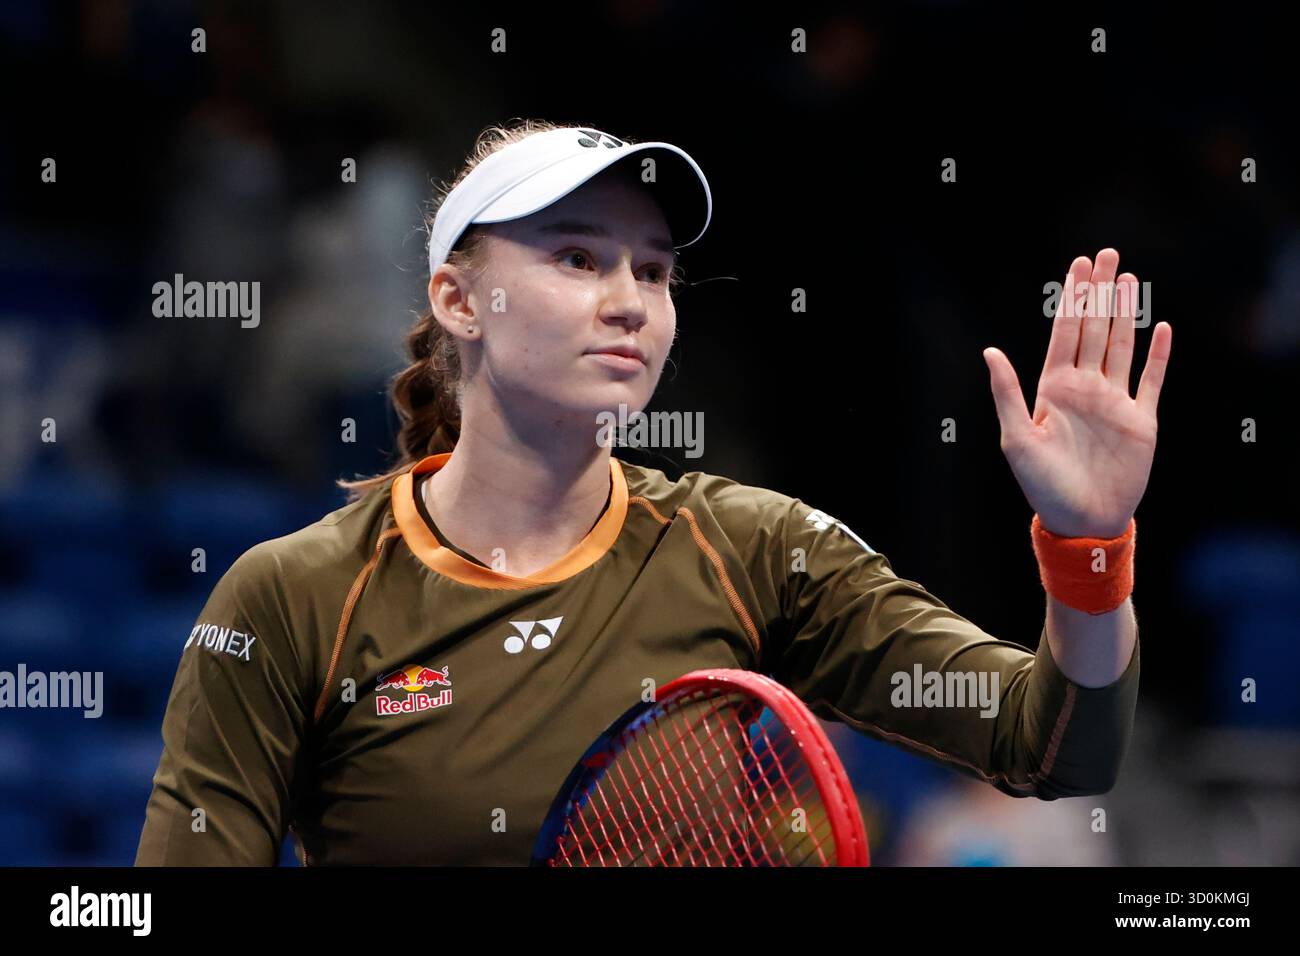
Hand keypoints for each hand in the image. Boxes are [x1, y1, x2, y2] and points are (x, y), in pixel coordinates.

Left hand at [983, 248, 1171, 537]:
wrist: (1081, 521)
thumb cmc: (1042, 486)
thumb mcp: (1016, 439)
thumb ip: (1007, 392)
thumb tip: (989, 350)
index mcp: (1053, 389)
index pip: (1064, 333)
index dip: (1071, 299)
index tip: (1077, 266)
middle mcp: (1084, 389)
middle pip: (1094, 329)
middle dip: (1100, 292)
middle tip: (1107, 254)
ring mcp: (1114, 402)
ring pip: (1121, 345)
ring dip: (1126, 312)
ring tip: (1130, 278)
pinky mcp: (1141, 420)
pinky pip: (1151, 380)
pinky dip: (1157, 354)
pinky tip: (1160, 327)